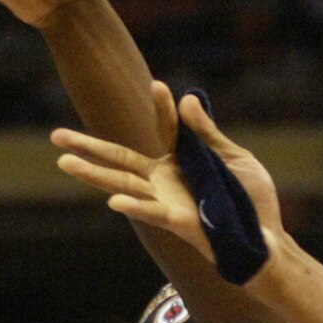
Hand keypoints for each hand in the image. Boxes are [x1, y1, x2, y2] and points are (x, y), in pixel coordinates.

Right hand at [53, 84, 290, 262]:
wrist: (267, 238)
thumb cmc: (251, 201)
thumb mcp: (234, 157)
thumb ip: (206, 132)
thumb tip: (186, 98)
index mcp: (180, 161)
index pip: (164, 127)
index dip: (162, 107)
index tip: (157, 84)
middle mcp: (165, 180)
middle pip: (119, 159)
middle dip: (88, 146)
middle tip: (54, 135)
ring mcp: (167, 201)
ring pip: (122, 184)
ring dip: (93, 173)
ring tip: (62, 161)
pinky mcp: (177, 222)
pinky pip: (151, 212)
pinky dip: (134, 206)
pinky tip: (112, 201)